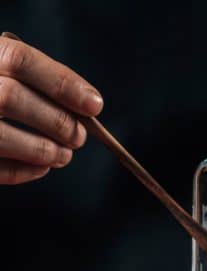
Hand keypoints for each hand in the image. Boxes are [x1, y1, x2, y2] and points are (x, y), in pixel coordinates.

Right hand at [0, 35, 102, 183]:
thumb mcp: (3, 73)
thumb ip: (32, 82)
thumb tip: (83, 106)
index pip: (19, 60)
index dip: (62, 83)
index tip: (94, 105)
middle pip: (11, 97)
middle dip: (56, 120)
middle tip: (79, 136)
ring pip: (1, 136)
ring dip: (44, 149)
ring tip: (64, 155)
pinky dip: (24, 170)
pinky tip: (43, 167)